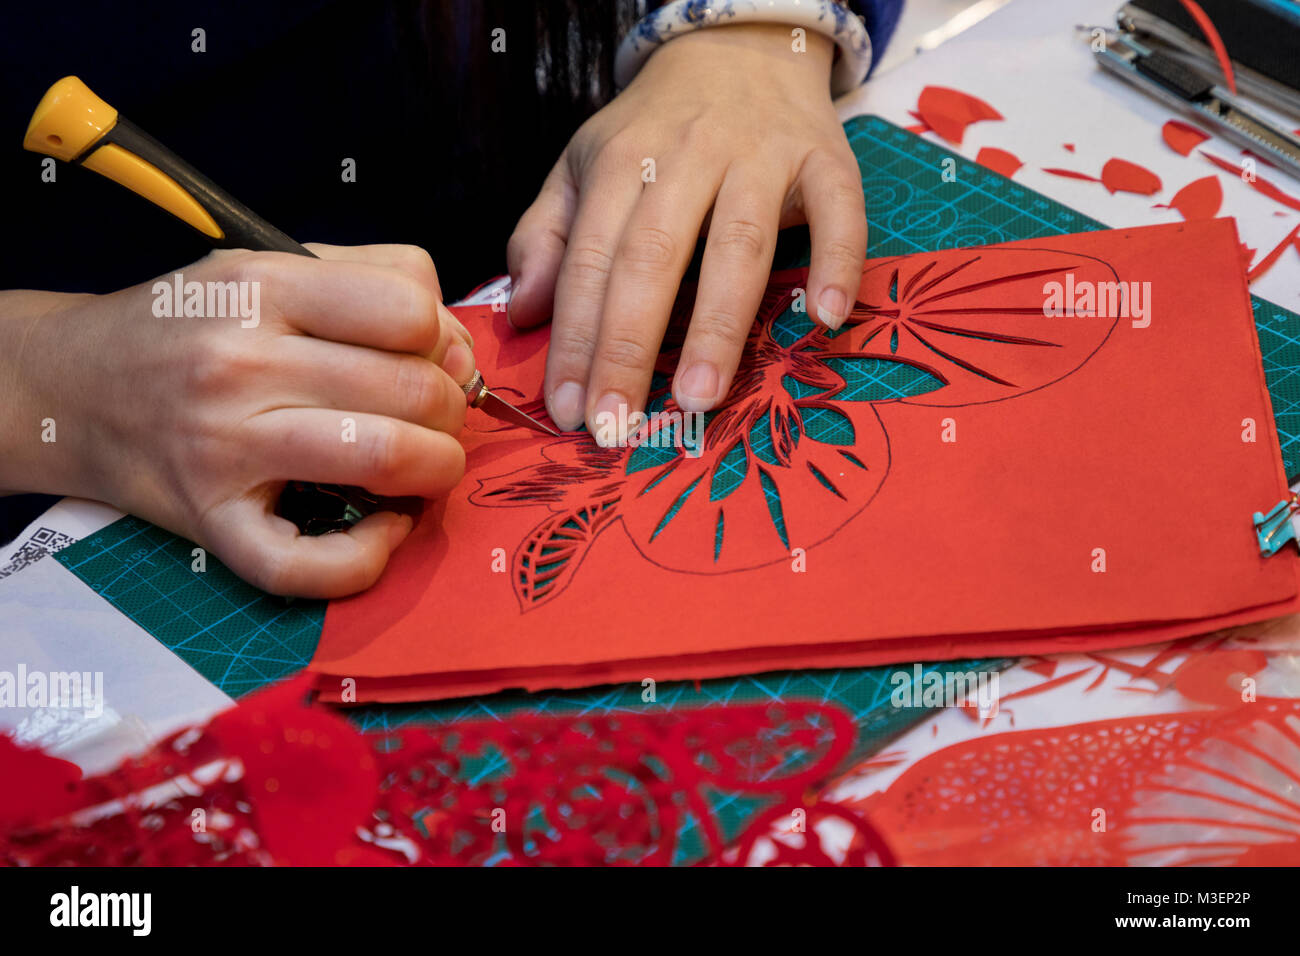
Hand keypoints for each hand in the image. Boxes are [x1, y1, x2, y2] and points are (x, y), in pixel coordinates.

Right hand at [0, 244, 474, 596]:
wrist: (70, 388)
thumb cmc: (188, 328)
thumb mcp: (268, 267)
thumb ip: (374, 282)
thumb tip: (459, 349)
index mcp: (262, 287)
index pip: (408, 308)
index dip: (443, 339)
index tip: (431, 359)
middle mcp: (241, 363)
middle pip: (413, 389)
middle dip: (451, 412)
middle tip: (434, 419)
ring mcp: (224, 447)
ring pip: (385, 459)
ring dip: (436, 471)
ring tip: (423, 467)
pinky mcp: (213, 524)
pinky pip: (312, 565)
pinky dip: (372, 556)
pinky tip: (383, 528)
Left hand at [507, 22, 866, 440]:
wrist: (739, 46)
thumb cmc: (656, 129)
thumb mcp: (585, 165)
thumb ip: (548, 235)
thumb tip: (521, 313)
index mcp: (622, 162)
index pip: (590, 261)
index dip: (577, 339)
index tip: (570, 410)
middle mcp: (688, 156)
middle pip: (653, 258)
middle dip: (630, 345)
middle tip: (620, 424)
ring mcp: (761, 156)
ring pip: (738, 243)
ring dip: (718, 324)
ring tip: (698, 395)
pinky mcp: (826, 157)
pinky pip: (839, 211)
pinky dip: (837, 261)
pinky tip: (822, 319)